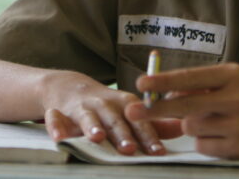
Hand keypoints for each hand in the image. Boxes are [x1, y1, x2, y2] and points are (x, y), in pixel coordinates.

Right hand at [39, 70, 181, 154]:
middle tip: (130, 149)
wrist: (70, 87)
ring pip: (88, 117)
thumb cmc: (107, 106)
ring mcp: (82, 107)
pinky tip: (59, 138)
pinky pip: (56, 119)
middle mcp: (104, 104)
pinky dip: (56, 127)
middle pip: (115, 121)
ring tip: (97, 138)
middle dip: (122, 134)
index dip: (149, 136)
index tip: (158, 151)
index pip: (139, 122)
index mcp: (124, 104)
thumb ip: (154, 124)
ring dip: (92, 127)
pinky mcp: (60, 112)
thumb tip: (183, 127)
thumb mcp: (130, 111)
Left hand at [125, 63, 238, 158]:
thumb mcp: (231, 81)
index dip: (163, 81)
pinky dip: (205, 142)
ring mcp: (238, 124)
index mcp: (231, 76)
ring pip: (192, 126)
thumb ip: (200, 86)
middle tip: (133, 111)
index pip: (191, 77)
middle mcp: (235, 98)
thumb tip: (162, 95)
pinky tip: (222, 135)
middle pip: (185, 104)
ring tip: (213, 121)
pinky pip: (203, 146)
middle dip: (156, 109)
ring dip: (192, 125)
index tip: (141, 84)